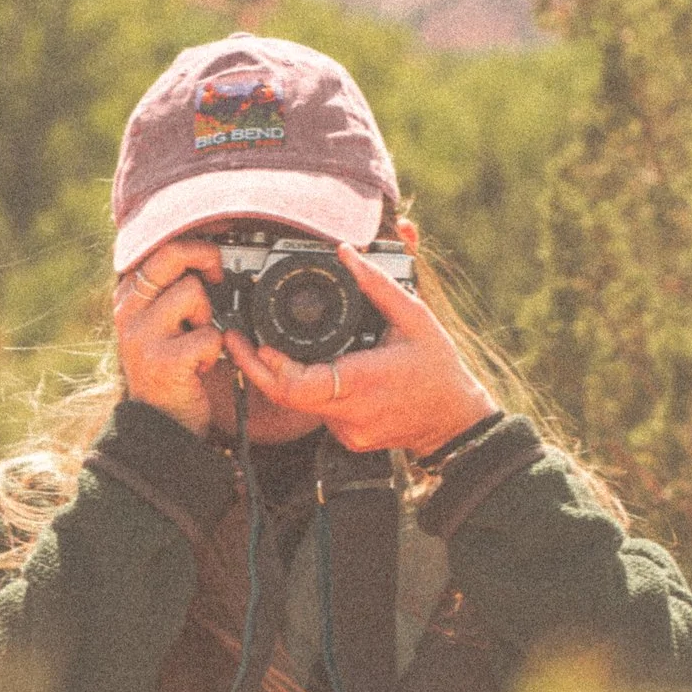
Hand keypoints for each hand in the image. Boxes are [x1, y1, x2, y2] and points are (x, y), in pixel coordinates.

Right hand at [114, 239, 226, 436]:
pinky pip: (209, 335)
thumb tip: (206, 255)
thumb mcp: (159, 326)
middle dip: (206, 257)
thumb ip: (168, 292)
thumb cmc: (168, 371)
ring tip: (199, 340)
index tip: (211, 258)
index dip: (192, 245)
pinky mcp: (164, 360)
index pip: (156, 249)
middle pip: (171, 255)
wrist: (160, 425)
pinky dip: (215, 351)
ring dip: (209, 317)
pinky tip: (201, 366)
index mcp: (127, 298)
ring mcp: (142, 336)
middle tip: (217, 275)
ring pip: (193, 292)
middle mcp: (128, 311)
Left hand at [223, 244, 496, 454]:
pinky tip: (308, 365)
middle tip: (236, 339)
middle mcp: (349, 413)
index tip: (252, 341)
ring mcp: (347, 431)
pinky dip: (309, 387)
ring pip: (300, 403)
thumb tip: (347, 254)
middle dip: (256, 367)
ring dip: (283, 376)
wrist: (456, 420)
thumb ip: (378, 285)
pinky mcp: (347, 438)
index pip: (297, 384)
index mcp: (362, 383)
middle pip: (286, 395)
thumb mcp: (415, 318)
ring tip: (265, 344)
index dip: (267, 365)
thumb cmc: (439, 369)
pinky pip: (317, 410)